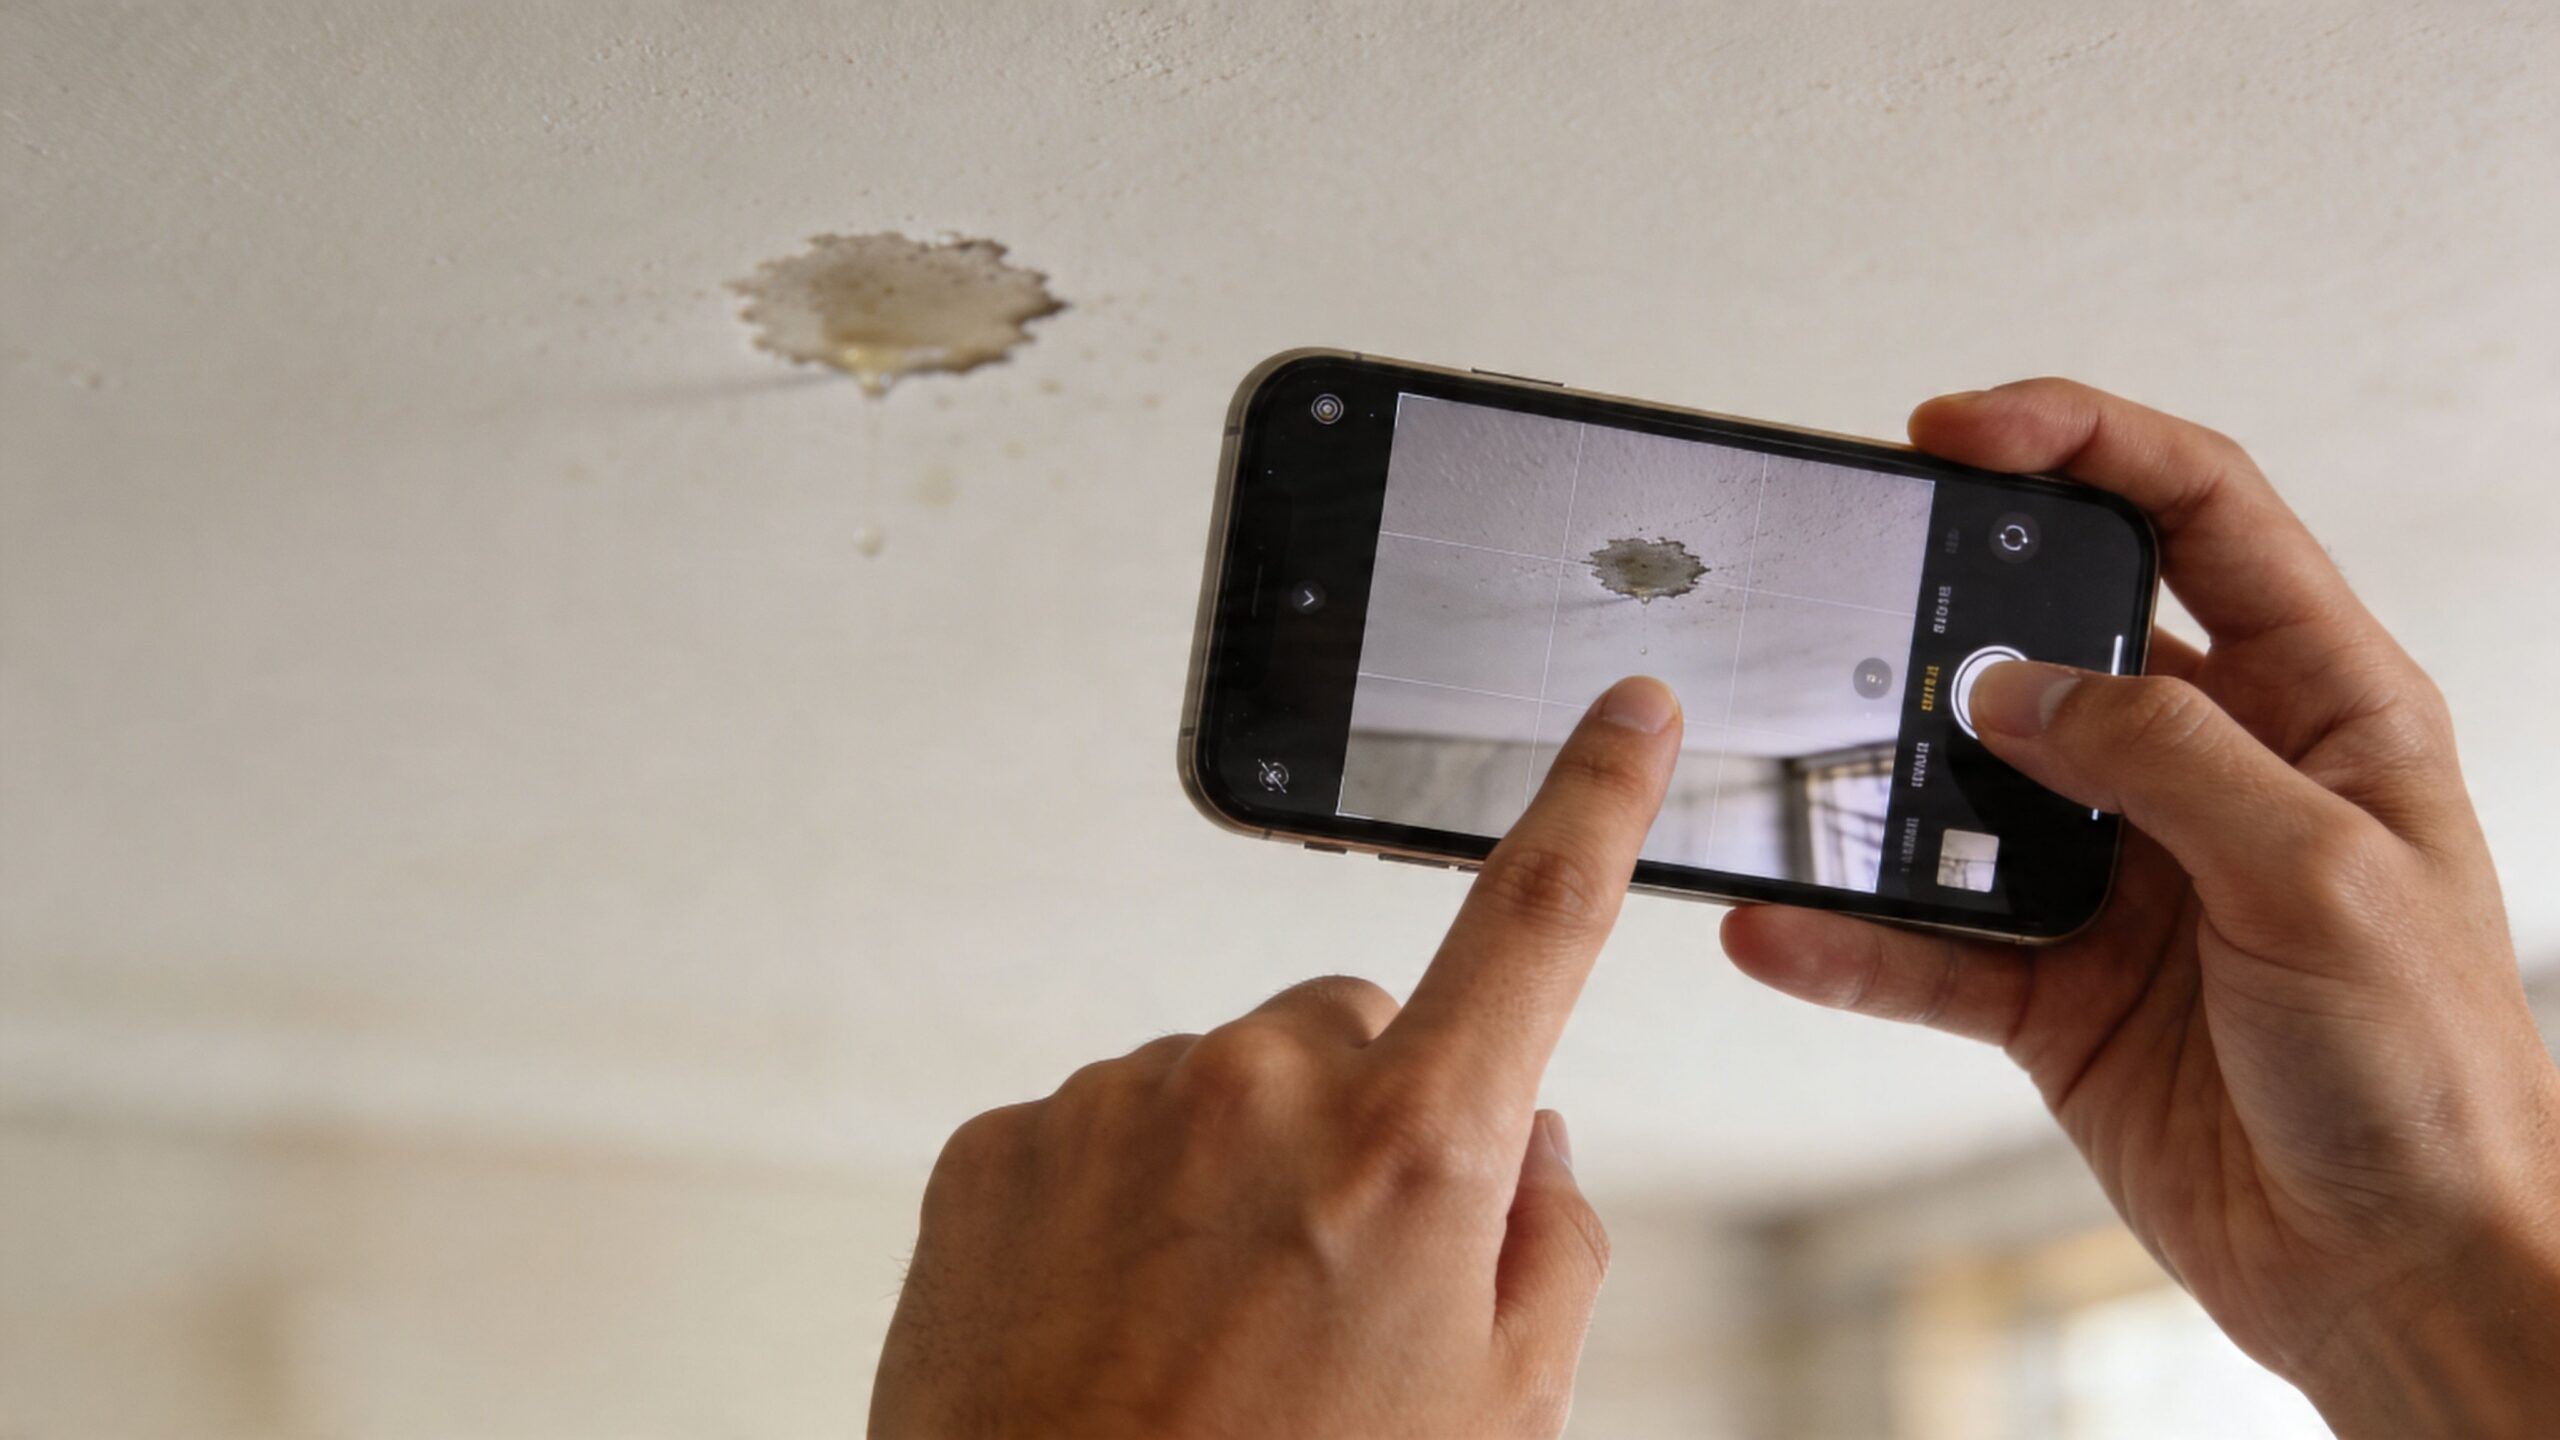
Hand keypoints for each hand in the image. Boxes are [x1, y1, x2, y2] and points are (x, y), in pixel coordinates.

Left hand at [869, 677, 1684, 1438]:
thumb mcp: (1499, 1417)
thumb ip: (1551, 1242)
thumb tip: (1527, 1131)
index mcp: (1411, 1153)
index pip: (1534, 923)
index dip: (1595, 802)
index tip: (1628, 710)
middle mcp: (1257, 1090)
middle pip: (1353, 1026)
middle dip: (1366, 1114)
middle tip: (1334, 1276)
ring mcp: (1113, 1105)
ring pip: (1221, 1082)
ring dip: (1235, 1167)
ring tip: (1211, 1327)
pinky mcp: (1000, 1143)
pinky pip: (1103, 1130)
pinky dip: (1123, 1201)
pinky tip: (1119, 1321)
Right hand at [1720, 379, 2559, 1434]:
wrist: (2403, 1281)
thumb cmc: (2433, 1082)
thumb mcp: (2324, 876)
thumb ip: (2165, 758)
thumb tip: (2013, 688)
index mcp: (2322, 707)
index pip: (2199, 515)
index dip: (2084, 444)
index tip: (1961, 431)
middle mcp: (2215, 776)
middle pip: (2059, 636)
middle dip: (1953, 606)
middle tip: (1855, 589)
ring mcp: (2127, 881)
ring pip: (1970, 795)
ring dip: (1883, 788)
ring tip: (1804, 770)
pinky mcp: (2058, 988)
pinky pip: (1927, 943)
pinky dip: (1849, 939)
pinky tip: (1783, 926)